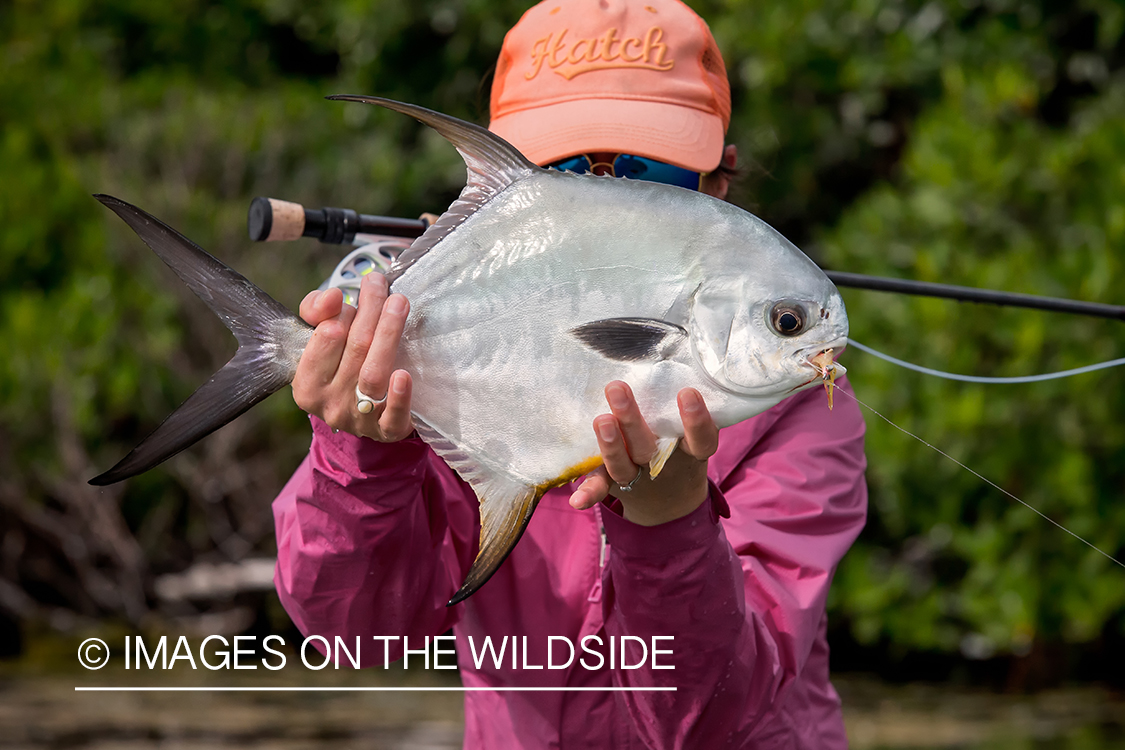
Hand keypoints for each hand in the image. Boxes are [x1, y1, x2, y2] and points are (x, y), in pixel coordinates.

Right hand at [290, 273, 413, 440]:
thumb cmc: (342, 367)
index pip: (326, 337)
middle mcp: (329, 403)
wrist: (367, 415)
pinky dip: (399, 396)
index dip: (344, 311)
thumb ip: (317, 312)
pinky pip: (392, 416)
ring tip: (399, 303)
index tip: (358, 293)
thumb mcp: (321, 340)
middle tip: (381, 284)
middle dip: (370, 311)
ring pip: (373, 373)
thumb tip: (332, 297)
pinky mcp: (387, 431)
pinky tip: (404, 375)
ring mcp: (358, 419)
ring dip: (388, 334)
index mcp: (306, 383)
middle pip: (355, 348)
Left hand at [570, 382, 718, 525]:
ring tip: (599, 419)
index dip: (696, 419)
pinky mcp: (615, 484)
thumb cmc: (681, 448)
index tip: (687, 392)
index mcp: (690, 453)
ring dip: (610, 445)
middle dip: (631, 419)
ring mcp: (638, 477)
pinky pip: (602, 488)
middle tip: (617, 388)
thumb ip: (678, 406)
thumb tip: (667, 353)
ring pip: (622, 465)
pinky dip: (590, 493)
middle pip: (647, 446)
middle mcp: (663, 466)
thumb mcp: (691, 434)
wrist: (672, 501)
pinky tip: (577, 500)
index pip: (700, 439)